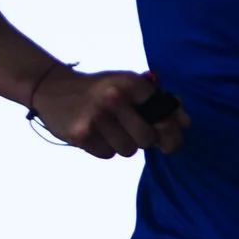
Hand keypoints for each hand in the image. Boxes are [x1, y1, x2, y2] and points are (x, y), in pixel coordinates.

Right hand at [33, 67, 188, 158]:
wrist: (52, 88)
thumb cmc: (98, 88)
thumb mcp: (126, 84)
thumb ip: (157, 100)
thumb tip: (185, 123)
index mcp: (129, 83)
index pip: (163, 112)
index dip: (168, 124)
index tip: (164, 128)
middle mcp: (113, 99)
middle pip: (147, 138)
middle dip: (145, 139)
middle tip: (134, 131)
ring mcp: (95, 119)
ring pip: (128, 150)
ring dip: (123, 144)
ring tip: (110, 129)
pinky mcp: (80, 136)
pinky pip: (107, 155)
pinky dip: (105, 148)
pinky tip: (96, 133)